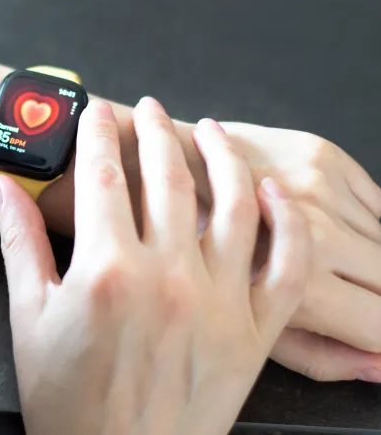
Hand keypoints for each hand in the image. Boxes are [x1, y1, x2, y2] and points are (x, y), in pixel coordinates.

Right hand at [0, 98, 309, 434]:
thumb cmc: (66, 400)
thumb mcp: (28, 317)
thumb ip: (18, 242)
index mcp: (106, 272)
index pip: (102, 176)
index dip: (97, 134)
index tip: (97, 112)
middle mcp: (167, 279)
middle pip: (167, 178)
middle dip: (155, 131)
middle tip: (148, 107)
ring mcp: (219, 305)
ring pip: (234, 205)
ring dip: (223, 156)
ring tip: (210, 129)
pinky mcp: (254, 334)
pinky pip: (286, 264)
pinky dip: (285, 222)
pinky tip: (270, 192)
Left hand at [216, 123, 380, 381]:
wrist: (163, 179)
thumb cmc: (193, 262)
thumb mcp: (241, 329)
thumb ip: (319, 356)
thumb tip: (378, 366)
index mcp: (298, 287)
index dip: (379, 336)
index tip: (367, 330)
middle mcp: (320, 234)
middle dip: (376, 296)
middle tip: (342, 296)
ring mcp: (324, 191)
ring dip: (370, 259)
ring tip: (332, 265)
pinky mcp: (324, 156)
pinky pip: (380, 202)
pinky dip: (367, 225)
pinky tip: (331, 230)